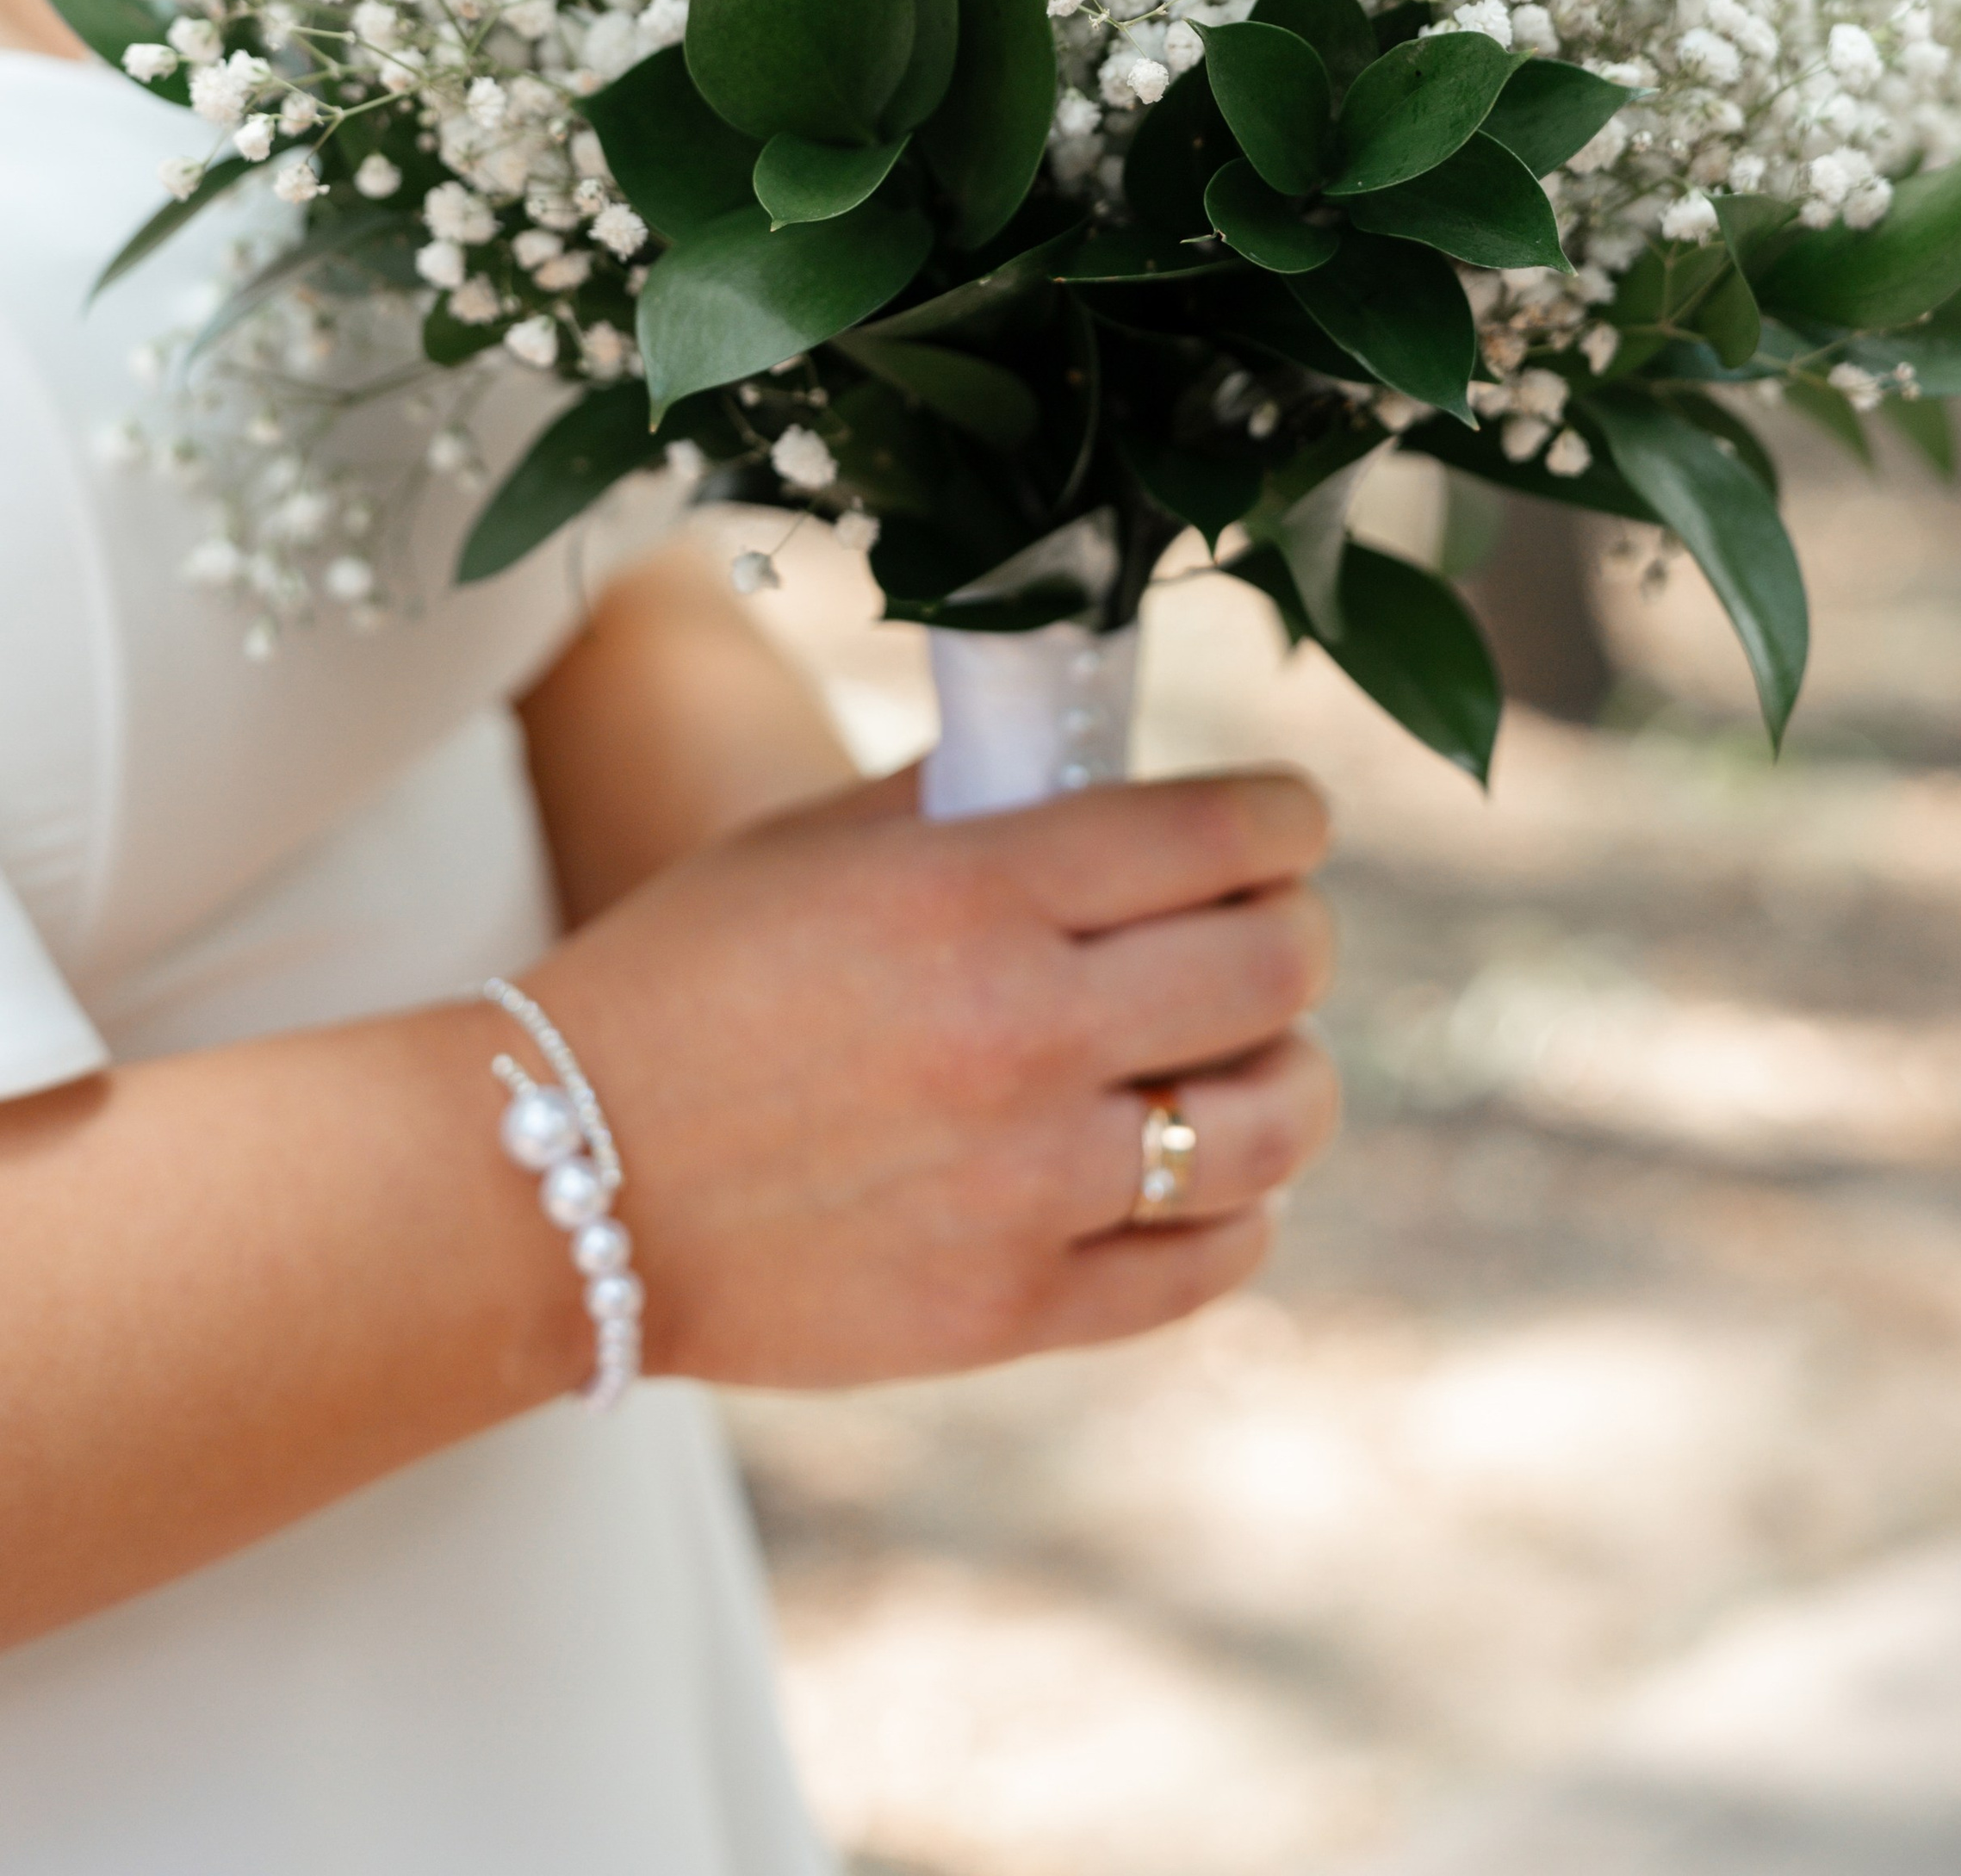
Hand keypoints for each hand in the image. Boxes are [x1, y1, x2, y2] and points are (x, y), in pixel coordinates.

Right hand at [530, 767, 1337, 1386]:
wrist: (555, 1181)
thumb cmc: (688, 979)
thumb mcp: (821, 841)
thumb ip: (976, 799)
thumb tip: (1105, 766)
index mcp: (976, 891)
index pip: (1226, 836)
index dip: (1289, 818)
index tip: (1287, 824)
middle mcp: (1021, 1031)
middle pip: (1275, 968)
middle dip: (1292, 934)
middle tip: (1265, 933)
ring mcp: (1026, 1184)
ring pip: (1272, 1123)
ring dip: (1287, 1077)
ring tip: (1251, 1062)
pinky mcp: (1012, 1309)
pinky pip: (1210, 1261)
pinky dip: (1235, 1211)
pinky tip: (1199, 1176)